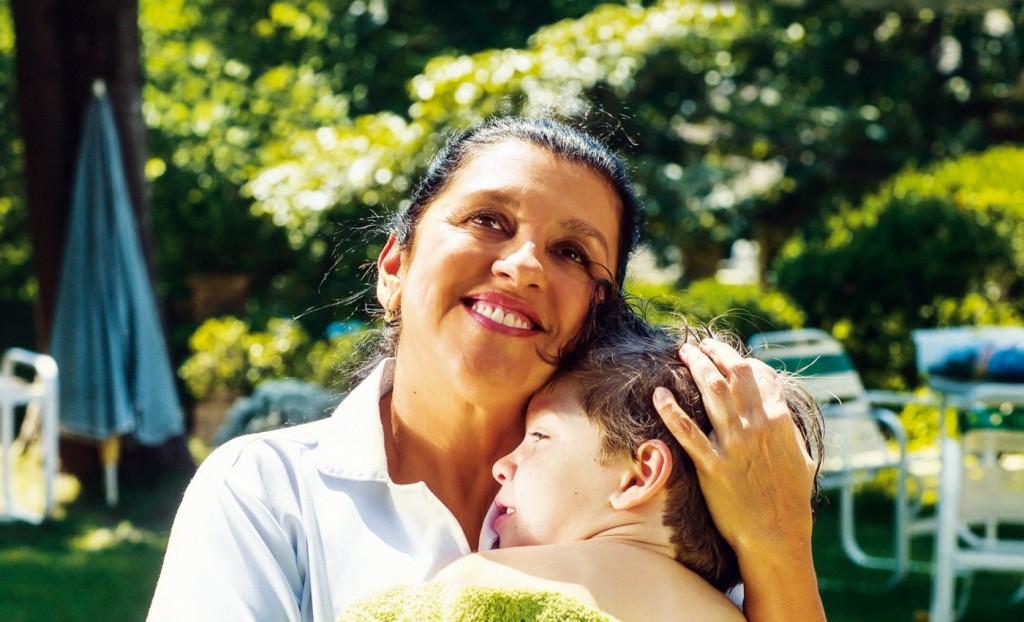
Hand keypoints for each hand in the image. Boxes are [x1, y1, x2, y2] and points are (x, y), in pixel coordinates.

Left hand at [653, 339, 816, 554]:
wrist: (777, 536)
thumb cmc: (790, 499)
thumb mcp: (800, 456)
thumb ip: (788, 430)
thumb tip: (779, 413)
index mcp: (780, 420)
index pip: (759, 374)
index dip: (740, 358)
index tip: (725, 354)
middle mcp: (757, 426)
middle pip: (733, 373)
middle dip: (715, 352)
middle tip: (698, 344)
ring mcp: (734, 445)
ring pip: (711, 391)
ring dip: (695, 365)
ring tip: (682, 352)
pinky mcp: (712, 466)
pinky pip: (687, 432)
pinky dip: (671, 409)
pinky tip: (658, 393)